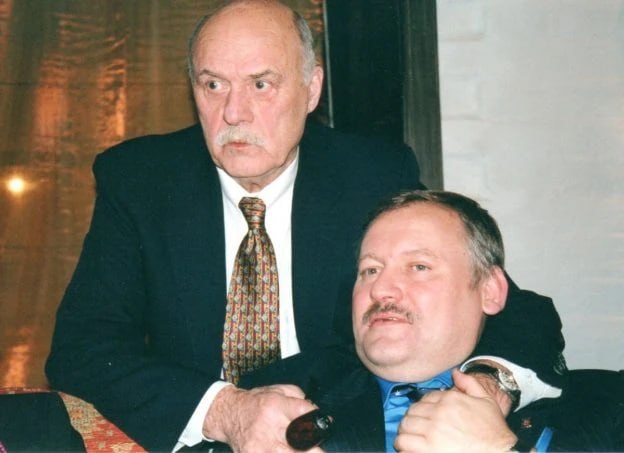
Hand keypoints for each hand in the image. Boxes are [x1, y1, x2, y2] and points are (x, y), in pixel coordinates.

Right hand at [203, 384, 322, 452]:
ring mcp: (260, 445)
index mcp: (276, 406)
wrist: (229, 414)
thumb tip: (317, 414)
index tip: (324, 426)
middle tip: (318, 450)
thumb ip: (301, 400)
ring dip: (301, 452)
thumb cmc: (257, 402)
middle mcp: (269, 426)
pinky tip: (283, 450)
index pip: (306, 414)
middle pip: (301, 444)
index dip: (319, 422)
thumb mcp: (280, 390)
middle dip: (314, 450)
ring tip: (304, 450)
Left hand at [394, 369, 516, 452]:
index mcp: (449, 399)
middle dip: (413, 421)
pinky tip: (410, 449)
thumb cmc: (494, 431)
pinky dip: (404, 446)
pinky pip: (404, 444)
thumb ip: (470, 384)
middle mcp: (438, 413)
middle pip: (411, 412)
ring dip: (406, 433)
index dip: (423, 409)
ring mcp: (432, 431)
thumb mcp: (487, 402)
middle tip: (416, 430)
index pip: (423, 399)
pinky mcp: (428, 449)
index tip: (425, 418)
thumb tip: (455, 372)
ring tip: (411, 440)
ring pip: (405, 426)